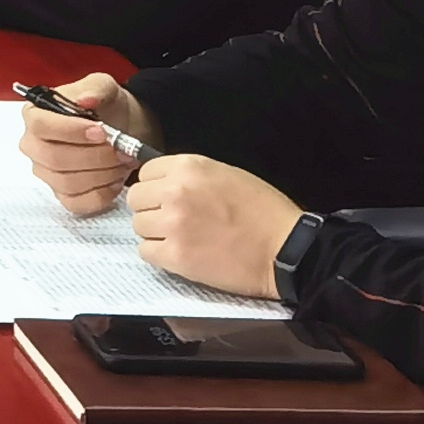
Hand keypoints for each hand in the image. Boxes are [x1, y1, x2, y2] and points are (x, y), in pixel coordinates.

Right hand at [19, 73, 153, 220]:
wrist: (125, 128)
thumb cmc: (107, 107)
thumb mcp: (105, 87)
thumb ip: (95, 89)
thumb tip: (84, 100)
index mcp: (35, 114)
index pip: (40, 125)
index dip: (70, 131)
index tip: (101, 132)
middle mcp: (34, 145)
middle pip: (53, 158)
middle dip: (93, 156)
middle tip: (120, 149)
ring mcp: (46, 173)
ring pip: (67, 182)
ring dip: (102, 173)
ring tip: (123, 161)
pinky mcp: (63, 195)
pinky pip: (76, 203)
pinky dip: (101, 194)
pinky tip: (115, 179)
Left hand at [128, 153, 303, 300]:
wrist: (286, 250)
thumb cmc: (264, 212)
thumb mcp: (226, 174)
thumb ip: (190, 176)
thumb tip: (164, 182)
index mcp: (189, 167)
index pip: (146, 172)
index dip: (156, 186)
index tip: (168, 197)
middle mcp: (176, 191)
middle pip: (136, 198)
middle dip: (152, 209)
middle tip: (174, 220)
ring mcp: (173, 224)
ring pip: (138, 226)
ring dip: (155, 232)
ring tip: (181, 238)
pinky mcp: (176, 256)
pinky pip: (146, 251)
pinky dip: (159, 254)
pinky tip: (180, 254)